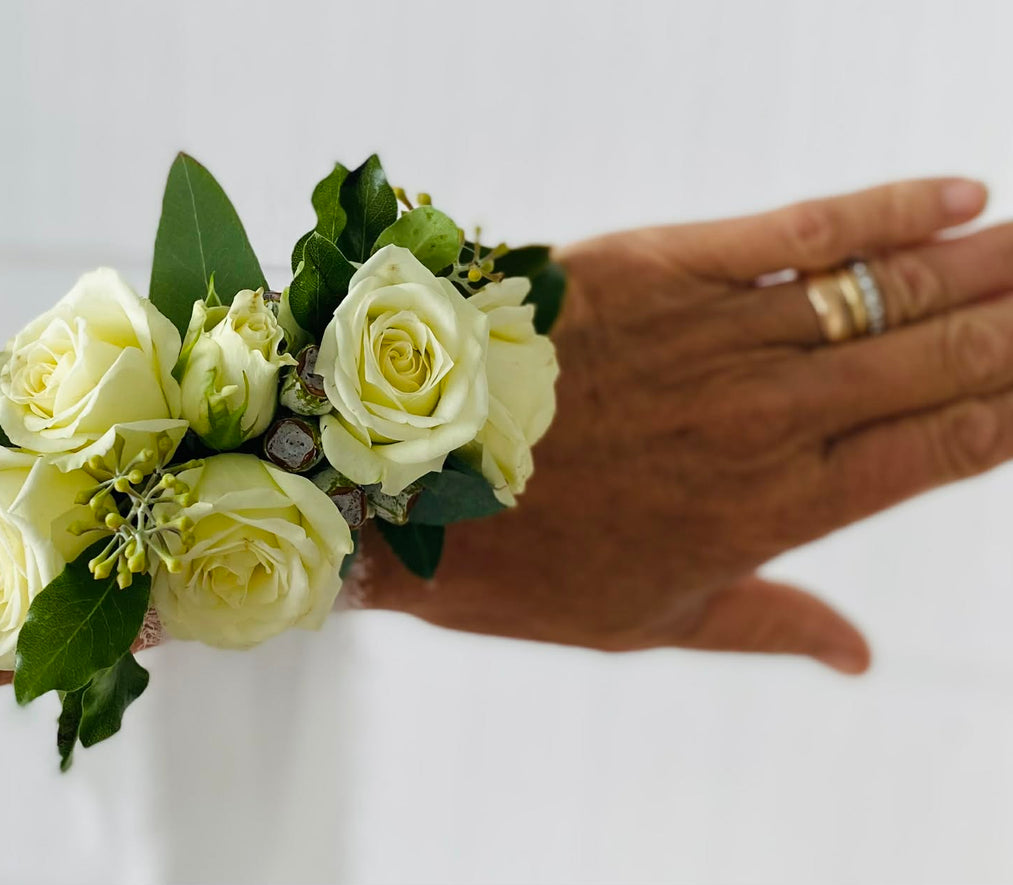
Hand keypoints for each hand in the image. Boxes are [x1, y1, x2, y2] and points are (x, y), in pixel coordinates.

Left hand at [364, 178, 1012, 672]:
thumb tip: (866, 657)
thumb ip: (770, 624)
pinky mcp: (658, 271)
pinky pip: (795, 232)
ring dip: (985, 265)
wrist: (400, 487)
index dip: (1011, 413)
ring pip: (884, 294)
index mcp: (770, 513)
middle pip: (933, 362)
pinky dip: (881, 211)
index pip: (934, 453)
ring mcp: (716, 343)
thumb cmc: (521, 568)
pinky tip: (958, 196)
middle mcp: (765, 423)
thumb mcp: (649, 620)